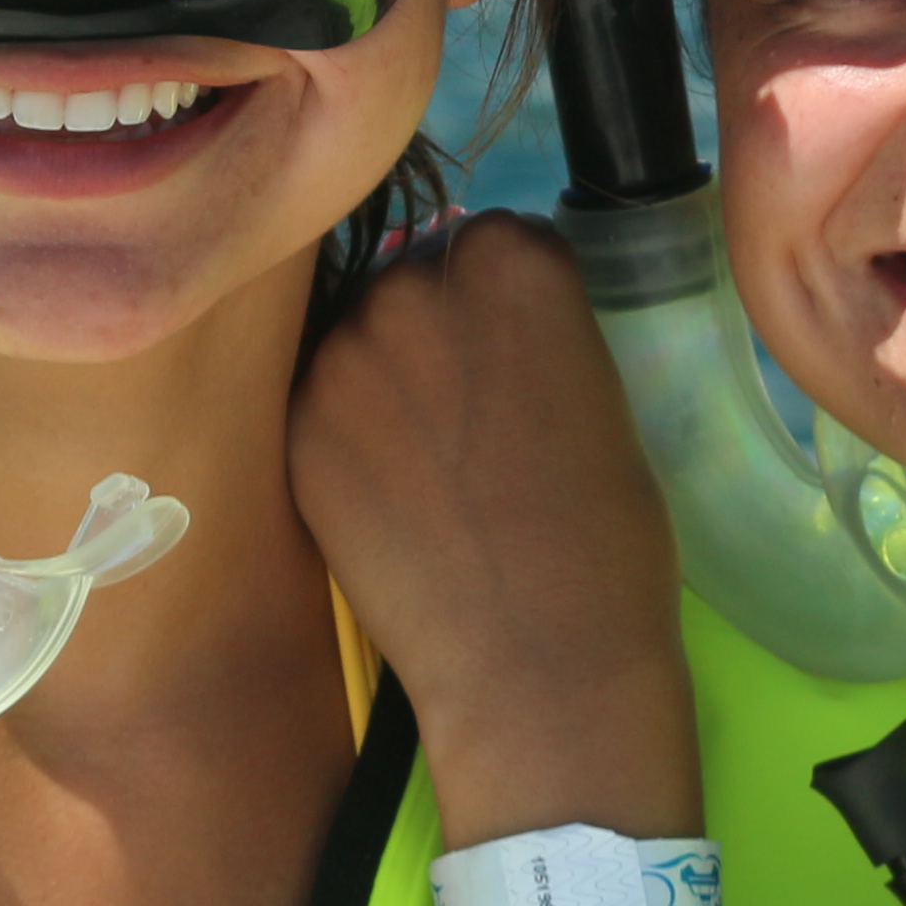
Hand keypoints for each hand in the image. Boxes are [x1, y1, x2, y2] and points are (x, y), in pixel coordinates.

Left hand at [293, 216, 703, 839]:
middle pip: (415, 277)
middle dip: (433, 329)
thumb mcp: (600, 401)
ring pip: (357, 337)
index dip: (505, 299)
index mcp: (517, 267)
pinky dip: (343, 435)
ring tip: (424, 465)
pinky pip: (318, 402)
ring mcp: (345, 357)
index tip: (517, 355)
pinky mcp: (298, 428)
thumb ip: (532, 336)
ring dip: (381, 378)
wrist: (536, 665)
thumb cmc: (606, 544)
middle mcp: (418, 288)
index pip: (495, 239)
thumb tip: (484, 327)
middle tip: (464, 415)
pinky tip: (386, 497)